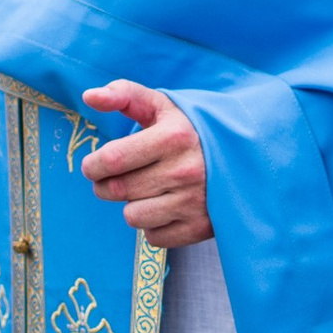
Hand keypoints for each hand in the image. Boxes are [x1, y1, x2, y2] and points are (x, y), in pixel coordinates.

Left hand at [79, 83, 212, 248]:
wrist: (243, 156)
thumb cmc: (190, 130)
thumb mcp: (162, 106)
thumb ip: (123, 95)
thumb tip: (89, 96)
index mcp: (173, 137)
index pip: (113, 159)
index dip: (93, 165)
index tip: (93, 165)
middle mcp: (185, 171)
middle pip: (118, 189)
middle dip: (104, 185)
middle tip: (112, 178)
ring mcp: (194, 202)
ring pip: (132, 216)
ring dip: (130, 205)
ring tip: (144, 190)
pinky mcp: (200, 227)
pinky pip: (154, 237)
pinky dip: (152, 224)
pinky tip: (163, 205)